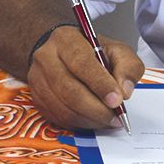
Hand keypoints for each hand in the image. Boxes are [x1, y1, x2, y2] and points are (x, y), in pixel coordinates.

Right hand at [25, 25, 143, 129]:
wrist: (64, 54)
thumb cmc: (92, 52)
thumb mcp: (116, 50)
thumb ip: (127, 66)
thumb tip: (125, 91)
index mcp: (65, 39)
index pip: (81, 63)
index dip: (100, 84)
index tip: (117, 100)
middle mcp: (45, 58)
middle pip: (70, 90)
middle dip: (97, 109)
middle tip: (116, 117)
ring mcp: (37, 79)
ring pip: (63, 108)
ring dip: (90, 119)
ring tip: (109, 120)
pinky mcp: (36, 98)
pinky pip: (58, 118)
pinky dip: (80, 124)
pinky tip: (94, 120)